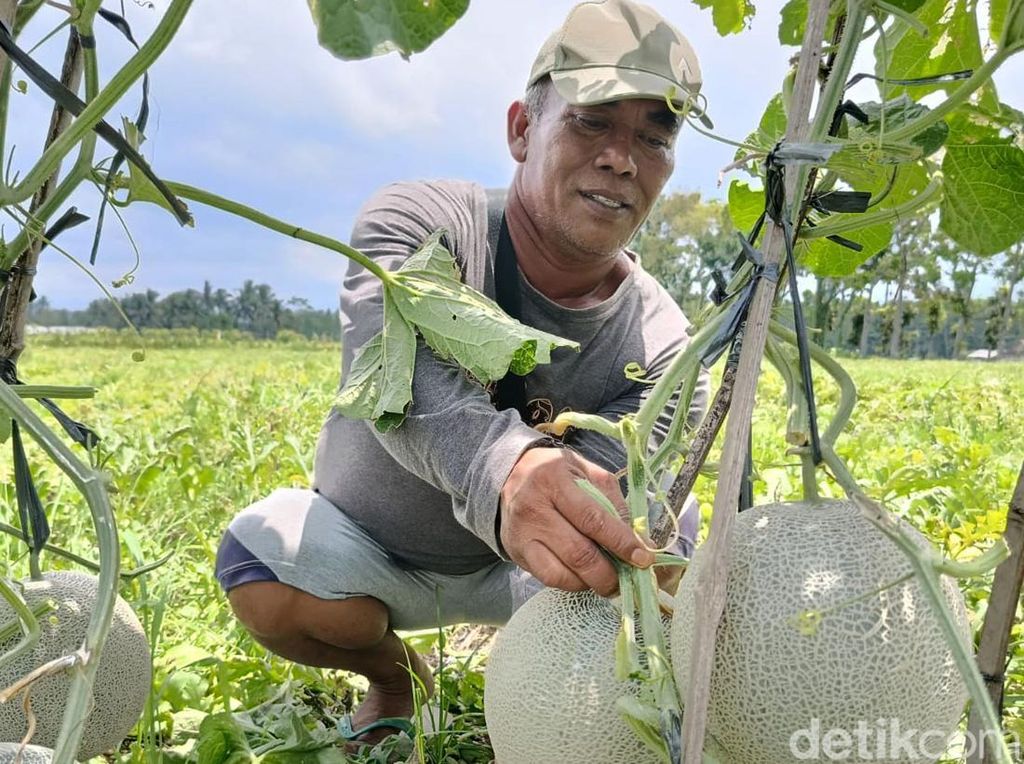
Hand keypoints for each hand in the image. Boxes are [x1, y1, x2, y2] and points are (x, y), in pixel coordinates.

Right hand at [498, 446, 654, 596]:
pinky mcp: (517, 552)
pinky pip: (548, 579)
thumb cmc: (557, 474)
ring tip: (608, 580)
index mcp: (554, 480)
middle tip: (628, 578)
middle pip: (578, 553)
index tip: (643, 559)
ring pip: (562, 573)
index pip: (593, 519)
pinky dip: (572, 584)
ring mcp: (523, 534)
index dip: (621, 542)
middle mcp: (534, 508)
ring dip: (592, 583)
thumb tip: (639, 540)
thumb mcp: (586, 472)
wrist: (511, 475)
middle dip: (610, 573)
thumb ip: (613, 502)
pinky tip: (584, 577)